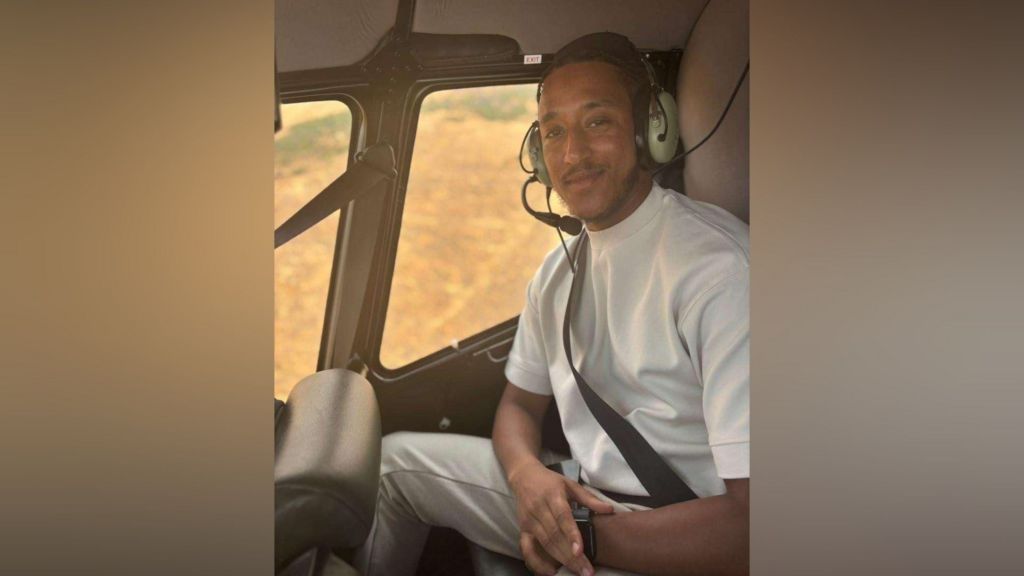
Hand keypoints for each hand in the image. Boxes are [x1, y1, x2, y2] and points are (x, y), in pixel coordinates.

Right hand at [508, 461, 614, 575]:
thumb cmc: (550, 481)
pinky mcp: (522, 529)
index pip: (562, 517)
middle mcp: (538, 509)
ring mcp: (529, 520)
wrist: (523, 476)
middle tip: (586, 571)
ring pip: (545, 544)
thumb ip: (589, 498)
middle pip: (555, 535)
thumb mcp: (570, 484)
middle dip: (571, 556)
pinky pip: (527, 549)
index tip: (580, 551)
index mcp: (552, 496)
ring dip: (561, 560)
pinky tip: (550, 572)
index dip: (571, 535)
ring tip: (577, 571)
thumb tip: (610, 510)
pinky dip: (537, 562)